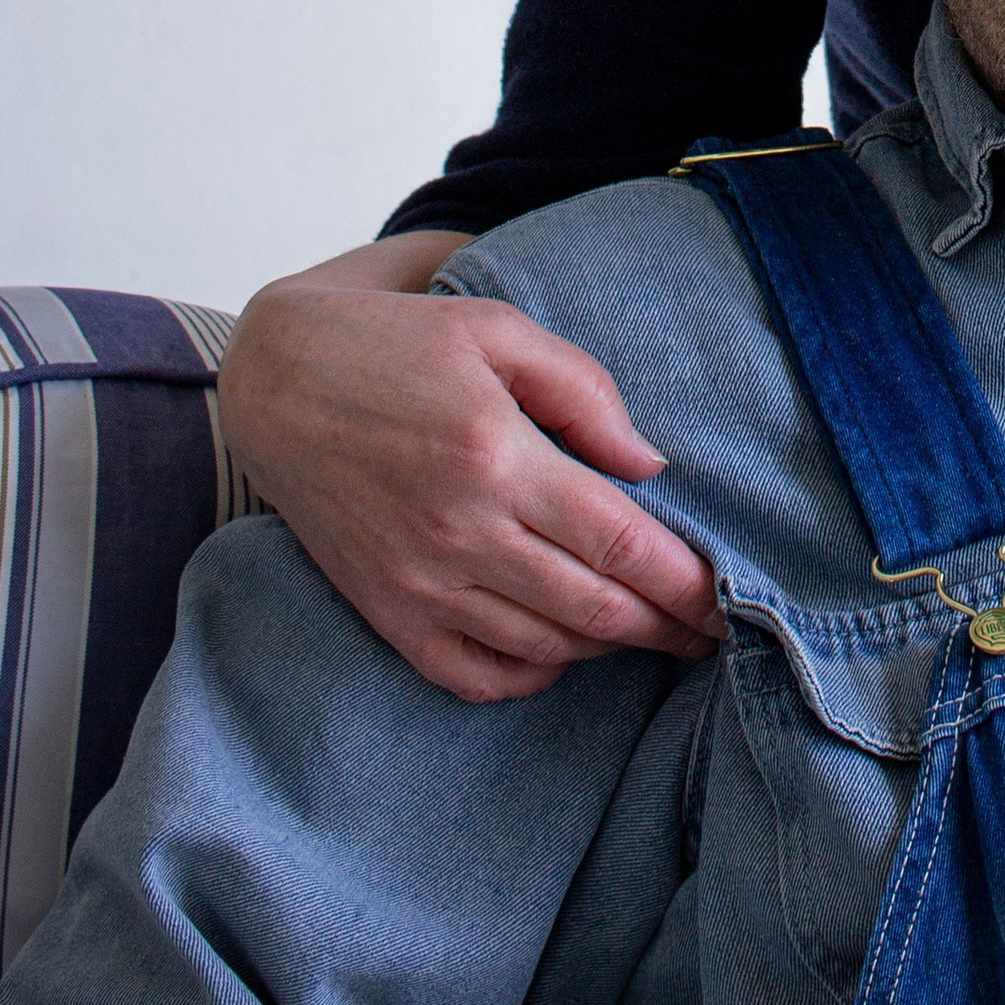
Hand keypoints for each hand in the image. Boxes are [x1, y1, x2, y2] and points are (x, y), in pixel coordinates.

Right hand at [218, 248, 722, 701]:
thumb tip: (648, 465)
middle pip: (595, 610)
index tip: (730, 601)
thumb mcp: (497, 328)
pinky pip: (474, 675)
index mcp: (496, 456)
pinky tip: (561, 652)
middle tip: (713, 634)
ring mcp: (419, 583)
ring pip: (544, 647)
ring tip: (652, 634)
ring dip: (609, 649)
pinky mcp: (386, 612)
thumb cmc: (395, 343)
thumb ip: (583, 390)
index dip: (687, 585)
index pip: (620, 545)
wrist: (274, 381)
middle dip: (668, 630)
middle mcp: (460, 532)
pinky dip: (531, 676)